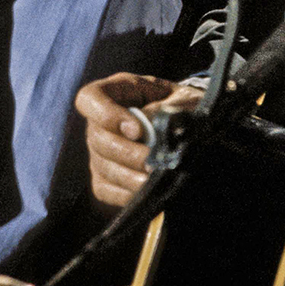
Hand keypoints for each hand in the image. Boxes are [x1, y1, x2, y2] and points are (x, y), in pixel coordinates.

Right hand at [75, 74, 203, 206]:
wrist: (192, 127)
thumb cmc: (185, 107)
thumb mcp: (183, 100)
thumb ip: (167, 109)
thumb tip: (149, 128)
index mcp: (118, 91)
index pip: (91, 98)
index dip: (107, 115)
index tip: (136, 131)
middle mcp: (101, 121)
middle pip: (97, 138)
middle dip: (126, 153)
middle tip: (152, 163)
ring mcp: (100, 150)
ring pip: (102, 166)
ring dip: (128, 176)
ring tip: (154, 181)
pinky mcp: (105, 176)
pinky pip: (105, 189)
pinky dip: (125, 194)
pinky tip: (146, 193)